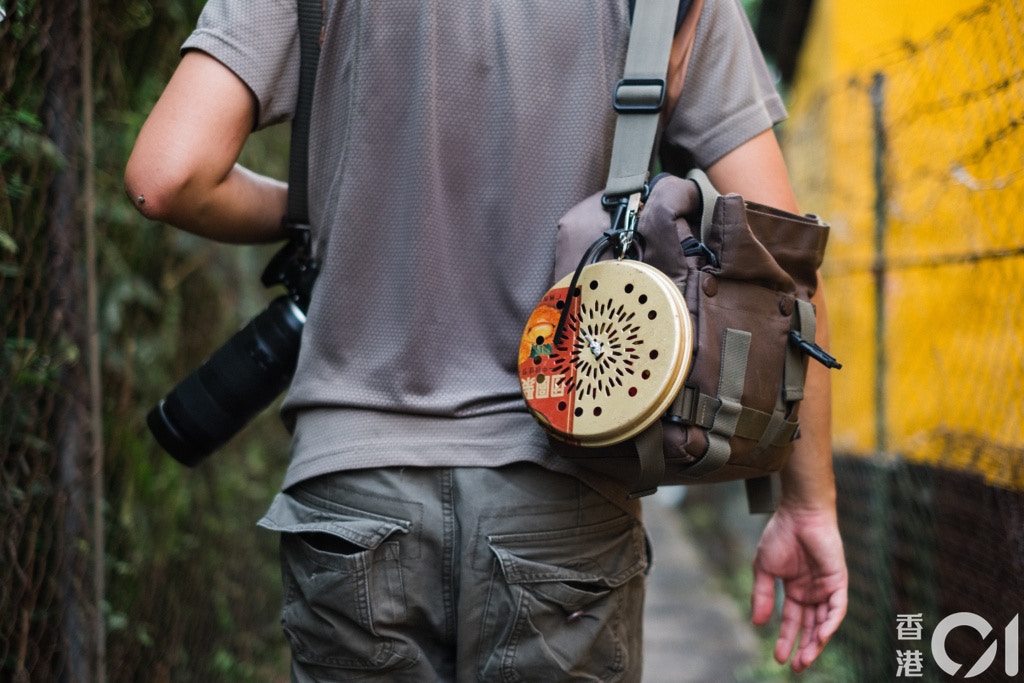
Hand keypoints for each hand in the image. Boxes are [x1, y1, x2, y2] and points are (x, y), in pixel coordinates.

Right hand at [750, 504, 847, 671]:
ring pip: (825, 622)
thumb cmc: (780, 535)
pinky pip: (837, 608)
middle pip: (810, 627)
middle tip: (797, 667)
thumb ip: (761, 595)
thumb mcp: (764, 569)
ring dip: (817, 642)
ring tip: (806, 659)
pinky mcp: (838, 581)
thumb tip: (757, 623)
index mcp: (795, 590)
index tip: (779, 658)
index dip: (786, 639)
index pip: (792, 621)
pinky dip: (830, 623)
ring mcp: (826, 588)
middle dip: (804, 648)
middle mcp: (812, 592)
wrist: (798, 513)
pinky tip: (821, 636)